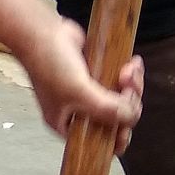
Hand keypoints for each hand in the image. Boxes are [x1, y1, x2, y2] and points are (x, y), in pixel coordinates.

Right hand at [21, 18, 144, 154]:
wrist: (41, 32)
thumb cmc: (49, 64)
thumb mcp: (78, 93)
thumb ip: (106, 110)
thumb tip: (132, 117)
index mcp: (68, 125)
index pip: (99, 143)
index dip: (117, 137)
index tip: (126, 123)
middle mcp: (78, 111)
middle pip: (117, 119)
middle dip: (129, 103)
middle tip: (127, 88)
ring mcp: (88, 93)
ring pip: (122, 100)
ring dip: (133, 86)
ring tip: (129, 70)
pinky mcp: (96, 75)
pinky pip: (121, 82)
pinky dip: (130, 74)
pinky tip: (132, 63)